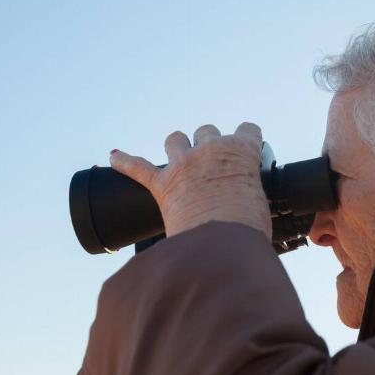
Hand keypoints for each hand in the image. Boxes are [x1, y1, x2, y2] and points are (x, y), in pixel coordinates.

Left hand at [109, 122, 271, 239]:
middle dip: (209, 144)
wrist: (220, 244)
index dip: (248, 140)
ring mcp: (183, 165)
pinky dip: (125, 162)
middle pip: (207, 130)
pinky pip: (137, 167)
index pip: (248, 130)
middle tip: (214, 164)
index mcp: (241, 151)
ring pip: (175, 139)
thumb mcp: (259, 203)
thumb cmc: (247, 227)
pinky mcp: (161, 185)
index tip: (247, 151)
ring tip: (181, 158)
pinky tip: (115, 157)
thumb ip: (251, 194)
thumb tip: (249, 208)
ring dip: (178, 146)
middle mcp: (210, 150)